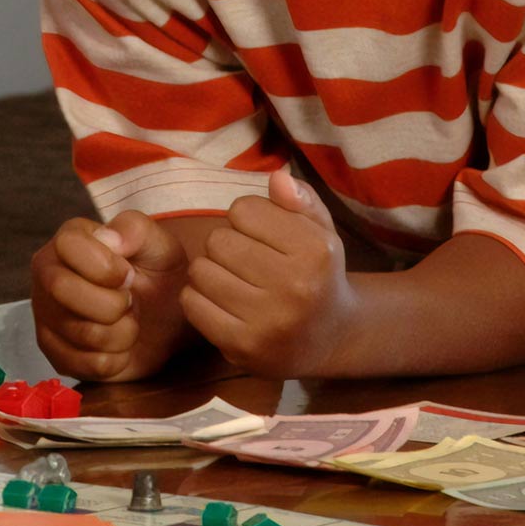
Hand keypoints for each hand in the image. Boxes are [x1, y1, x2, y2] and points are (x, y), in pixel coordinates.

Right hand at [32, 209, 192, 379]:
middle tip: (131, 303)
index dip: (106, 267)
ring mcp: (45, 316)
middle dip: (113, 303)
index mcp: (69, 240)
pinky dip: (115, 360)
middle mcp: (47, 274)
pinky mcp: (54, 353)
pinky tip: (119, 345)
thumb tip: (108, 239)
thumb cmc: (160, 275)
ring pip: (80, 333)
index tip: (129, 275)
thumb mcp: (160, 244)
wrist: (168, 320)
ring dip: (122, 333)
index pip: (68, 247)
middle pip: (63, 289)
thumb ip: (135, 230)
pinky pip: (84, 365)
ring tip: (129, 322)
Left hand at [177, 169, 353, 375]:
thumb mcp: (321, 231)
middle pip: (219, 239)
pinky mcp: (242, 347)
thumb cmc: (318, 274)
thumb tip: (276, 178)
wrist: (331, 338)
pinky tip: (220, 300)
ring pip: (201, 270)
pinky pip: (193, 304)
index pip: (244, 209)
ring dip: (209, 269)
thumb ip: (301, 199)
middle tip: (244, 259)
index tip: (260, 234)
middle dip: (226, 243)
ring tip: (232, 279)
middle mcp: (295, 287)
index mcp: (315, 251)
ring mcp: (267, 321)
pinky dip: (198, 297)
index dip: (246, 217)